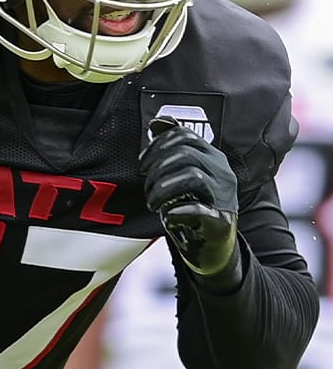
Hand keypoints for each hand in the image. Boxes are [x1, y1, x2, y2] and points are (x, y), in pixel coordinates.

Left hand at [139, 116, 238, 275]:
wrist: (212, 247)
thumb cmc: (192, 206)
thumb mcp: (182, 174)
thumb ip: (172, 149)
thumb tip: (158, 121)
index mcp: (212, 158)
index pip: (185, 135)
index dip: (158, 145)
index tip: (143, 163)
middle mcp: (222, 173)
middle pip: (185, 153)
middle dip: (157, 167)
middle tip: (146, 185)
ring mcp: (225, 197)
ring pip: (192, 175)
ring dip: (163, 188)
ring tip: (153, 202)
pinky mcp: (221, 223)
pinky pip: (199, 210)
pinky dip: (177, 211)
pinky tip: (168, 215)